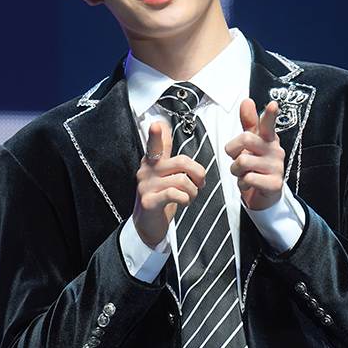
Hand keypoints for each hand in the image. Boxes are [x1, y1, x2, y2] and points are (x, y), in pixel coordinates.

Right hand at [133, 121, 205, 247]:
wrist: (147, 224)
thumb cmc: (158, 196)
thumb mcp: (161, 171)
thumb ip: (163, 149)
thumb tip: (161, 124)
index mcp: (151, 161)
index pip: (154, 144)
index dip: (155, 134)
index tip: (157, 125)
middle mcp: (146, 171)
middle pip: (181, 162)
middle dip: (198, 173)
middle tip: (201, 182)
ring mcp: (146, 187)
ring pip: (181, 180)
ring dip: (193, 191)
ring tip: (191, 196)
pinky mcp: (149, 202)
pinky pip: (174, 194)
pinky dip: (185, 199)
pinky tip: (184, 202)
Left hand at [225, 99, 284, 210]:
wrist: (263, 196)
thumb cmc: (256, 168)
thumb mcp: (251, 145)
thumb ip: (249, 123)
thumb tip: (247, 102)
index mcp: (268, 139)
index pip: (269, 124)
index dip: (270, 115)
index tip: (273, 105)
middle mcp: (275, 151)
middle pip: (245, 139)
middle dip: (233, 151)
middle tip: (238, 159)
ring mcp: (276, 167)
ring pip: (243, 161)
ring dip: (236, 171)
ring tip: (244, 173)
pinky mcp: (275, 183)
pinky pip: (248, 178)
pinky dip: (242, 183)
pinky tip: (249, 183)